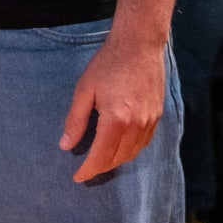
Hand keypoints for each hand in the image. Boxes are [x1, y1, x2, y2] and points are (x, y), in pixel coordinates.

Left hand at [60, 33, 166, 183]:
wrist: (138, 45)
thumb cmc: (107, 64)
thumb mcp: (84, 90)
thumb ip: (75, 120)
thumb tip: (65, 145)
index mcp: (116, 120)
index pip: (101, 157)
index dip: (88, 170)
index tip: (77, 177)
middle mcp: (136, 125)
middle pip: (118, 159)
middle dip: (101, 167)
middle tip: (86, 169)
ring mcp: (150, 121)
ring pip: (133, 153)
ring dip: (116, 160)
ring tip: (101, 160)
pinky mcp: (157, 115)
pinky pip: (144, 142)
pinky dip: (131, 150)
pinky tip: (120, 146)